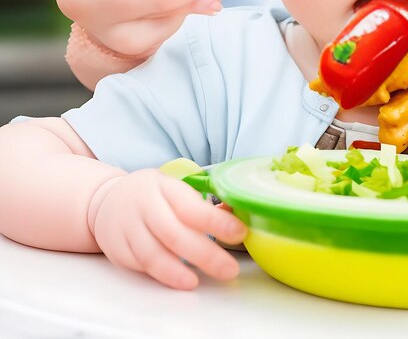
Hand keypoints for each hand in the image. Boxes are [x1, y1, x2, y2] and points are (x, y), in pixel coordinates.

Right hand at [89, 169, 246, 289]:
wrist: (107, 200)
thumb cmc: (154, 196)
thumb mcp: (176, 190)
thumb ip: (202, 205)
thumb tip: (236, 215)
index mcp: (165, 187)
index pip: (191, 206)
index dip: (216, 222)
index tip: (240, 233)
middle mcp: (145, 206)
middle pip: (174, 233)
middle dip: (205, 254)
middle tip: (229, 269)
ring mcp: (128, 228)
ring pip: (152, 253)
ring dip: (177, 271)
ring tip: (199, 281)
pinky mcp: (117, 249)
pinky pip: (139, 265)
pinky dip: (160, 274)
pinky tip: (178, 280)